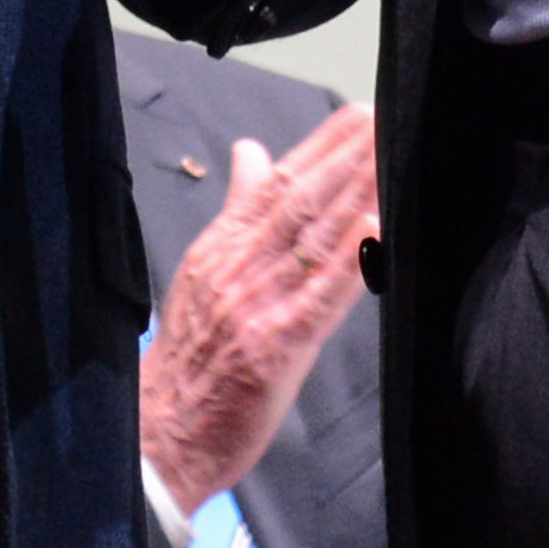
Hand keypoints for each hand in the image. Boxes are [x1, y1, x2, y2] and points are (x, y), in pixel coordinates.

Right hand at [142, 103, 379, 513]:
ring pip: (312, 240)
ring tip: (388, 158)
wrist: (160, 432)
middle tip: (383, 119)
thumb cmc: (189, 354)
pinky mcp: (276, 347)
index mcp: (219, 247)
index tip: (355, 115)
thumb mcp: (202, 271)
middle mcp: (236, 268)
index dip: (318, 148)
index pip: (274, 185)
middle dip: (344, 158)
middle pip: (298, 203)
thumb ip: (236, 210)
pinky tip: (375, 230)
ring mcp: (256, 306)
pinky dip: (348, 261)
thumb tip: (251, 152)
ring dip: (355, 195)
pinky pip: (319, 298)